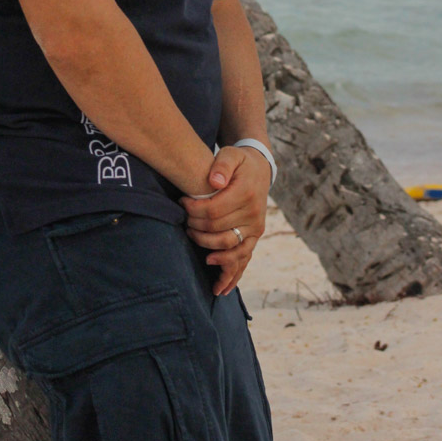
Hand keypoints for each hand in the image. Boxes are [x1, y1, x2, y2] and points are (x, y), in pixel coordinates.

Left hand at [180, 145, 271, 295]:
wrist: (260, 169)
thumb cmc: (240, 162)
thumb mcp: (231, 155)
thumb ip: (221, 166)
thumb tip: (213, 183)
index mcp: (245, 194)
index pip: (213, 210)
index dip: (193, 210)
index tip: (181, 203)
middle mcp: (253, 214)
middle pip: (217, 230)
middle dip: (195, 227)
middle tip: (183, 220)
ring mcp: (255, 228)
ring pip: (230, 249)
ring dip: (208, 249)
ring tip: (191, 240)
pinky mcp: (255, 237)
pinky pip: (243, 258)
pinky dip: (231, 272)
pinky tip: (218, 285)